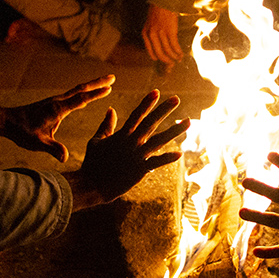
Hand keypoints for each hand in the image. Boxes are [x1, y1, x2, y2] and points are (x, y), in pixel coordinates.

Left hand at [1, 74, 115, 160]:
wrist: (7, 121)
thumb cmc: (22, 132)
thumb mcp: (38, 143)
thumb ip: (52, 148)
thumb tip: (65, 157)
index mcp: (56, 109)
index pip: (80, 100)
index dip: (94, 95)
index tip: (109, 89)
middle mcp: (58, 102)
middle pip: (81, 89)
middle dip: (98, 83)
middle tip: (113, 77)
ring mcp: (56, 101)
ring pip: (78, 90)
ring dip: (93, 85)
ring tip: (107, 82)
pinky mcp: (54, 103)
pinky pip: (73, 95)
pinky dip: (84, 91)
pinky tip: (88, 94)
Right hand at [66, 90, 186, 210]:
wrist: (90, 185)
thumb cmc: (92, 163)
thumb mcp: (96, 141)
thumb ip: (106, 125)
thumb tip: (111, 108)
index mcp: (121, 135)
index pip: (136, 115)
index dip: (147, 103)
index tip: (157, 91)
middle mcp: (131, 142)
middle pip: (150, 122)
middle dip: (164, 110)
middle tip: (176, 98)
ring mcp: (136, 156)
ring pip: (159, 140)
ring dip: (174, 131)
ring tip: (188, 122)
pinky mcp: (139, 170)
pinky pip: (156, 162)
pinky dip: (167, 158)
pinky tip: (179, 153)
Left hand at [141, 4, 182, 67]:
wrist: (164, 1)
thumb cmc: (157, 11)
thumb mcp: (149, 23)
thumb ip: (151, 34)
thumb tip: (159, 45)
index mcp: (145, 34)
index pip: (151, 52)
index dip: (158, 58)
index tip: (163, 60)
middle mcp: (152, 35)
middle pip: (159, 54)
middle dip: (166, 61)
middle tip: (172, 64)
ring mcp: (161, 34)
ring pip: (167, 51)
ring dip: (174, 57)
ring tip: (178, 59)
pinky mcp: (170, 32)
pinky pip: (174, 46)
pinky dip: (178, 51)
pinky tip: (181, 54)